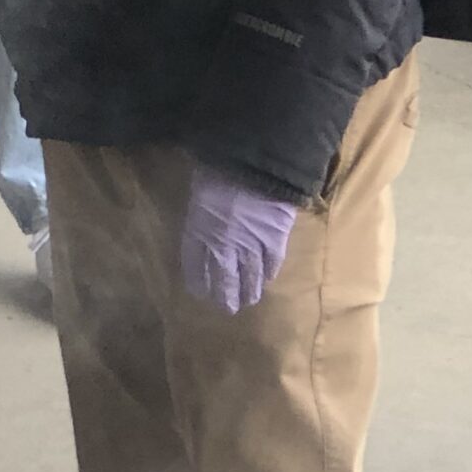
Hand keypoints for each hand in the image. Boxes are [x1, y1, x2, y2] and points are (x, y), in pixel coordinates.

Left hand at [181, 168, 298, 313]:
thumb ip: (201, 209)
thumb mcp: (198, 186)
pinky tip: (268, 279)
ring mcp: (250, 245)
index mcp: (198, 230)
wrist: (254, 163)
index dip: (198, 281)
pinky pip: (272, 263)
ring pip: (249, 276)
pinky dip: (269, 272)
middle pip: (223, 278)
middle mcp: (222, 245)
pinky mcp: (276, 240)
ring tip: (249, 301)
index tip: (200, 293)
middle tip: (228, 309)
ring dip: (249, 291)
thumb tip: (204, 218)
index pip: (195, 265)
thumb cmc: (217, 166)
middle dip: (225, 296)